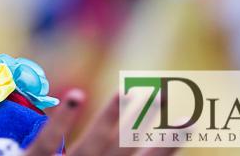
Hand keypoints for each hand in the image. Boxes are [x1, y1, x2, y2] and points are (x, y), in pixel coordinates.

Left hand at [22, 89, 178, 155]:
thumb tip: (129, 146)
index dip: (167, 144)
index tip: (189, 121)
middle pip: (123, 148)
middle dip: (146, 123)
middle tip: (166, 96)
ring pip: (93, 143)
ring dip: (111, 117)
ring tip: (127, 91)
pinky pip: (49, 140)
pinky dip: (62, 119)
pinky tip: (77, 95)